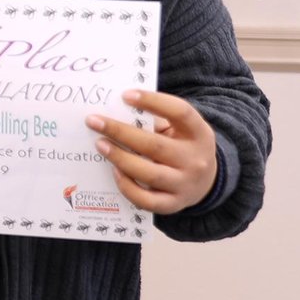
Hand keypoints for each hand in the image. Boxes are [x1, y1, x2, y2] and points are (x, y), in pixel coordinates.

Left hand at [86, 90, 217, 214]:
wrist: (205, 182)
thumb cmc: (182, 147)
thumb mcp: (180, 130)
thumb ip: (157, 120)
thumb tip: (116, 111)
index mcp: (199, 133)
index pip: (180, 112)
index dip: (153, 102)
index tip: (125, 95)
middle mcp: (196, 159)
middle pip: (155, 145)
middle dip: (120, 132)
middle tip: (94, 121)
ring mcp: (185, 184)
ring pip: (149, 173)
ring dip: (120, 158)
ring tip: (99, 144)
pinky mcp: (173, 204)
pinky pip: (145, 199)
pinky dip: (127, 186)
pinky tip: (114, 171)